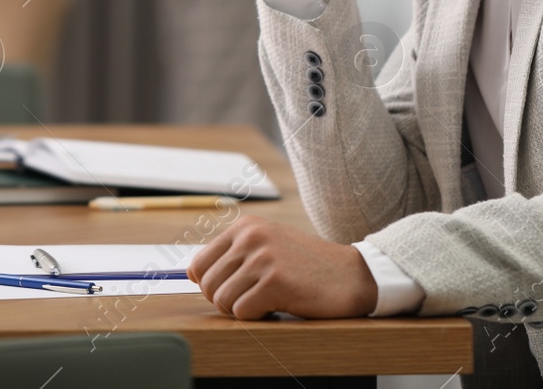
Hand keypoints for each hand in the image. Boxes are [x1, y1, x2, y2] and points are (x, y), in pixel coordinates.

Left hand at [188, 216, 378, 319]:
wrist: (351, 274)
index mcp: (245, 226)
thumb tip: (190, 274)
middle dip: (227, 301)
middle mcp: (251, 236)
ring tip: (268, 300)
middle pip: (208, 286)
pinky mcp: (275, 281)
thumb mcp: (268, 245)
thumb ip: (233, 254)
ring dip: (243, 310)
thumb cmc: (307, 265)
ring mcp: (263, 257)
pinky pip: (243, 313)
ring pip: (223, 302)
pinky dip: (258, 317)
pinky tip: (279, 304)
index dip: (212, 286)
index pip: (199, 265)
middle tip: (254, 299)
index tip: (235, 290)